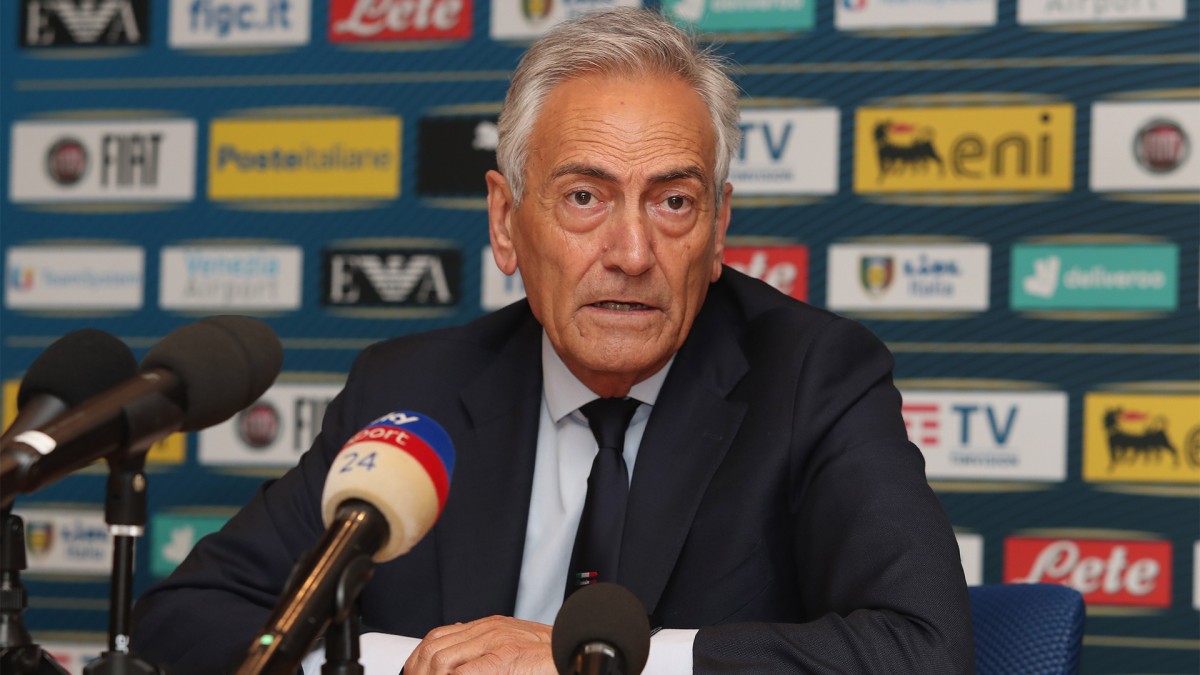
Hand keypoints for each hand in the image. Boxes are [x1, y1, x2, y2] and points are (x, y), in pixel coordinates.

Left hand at [403, 615, 555, 674]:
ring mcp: (495, 642)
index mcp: (489, 626)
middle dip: (419, 670)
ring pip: (442, 659)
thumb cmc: (549, 654)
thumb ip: (487, 646)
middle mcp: (488, 630)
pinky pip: (463, 671)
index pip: (438, 637)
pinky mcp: (503, 658)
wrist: (576, 649)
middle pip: (434, 646)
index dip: (420, 660)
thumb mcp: (513, 642)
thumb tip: (460, 648)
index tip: (415, 673)